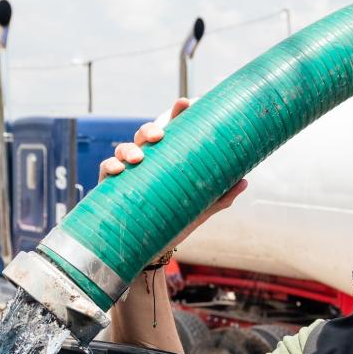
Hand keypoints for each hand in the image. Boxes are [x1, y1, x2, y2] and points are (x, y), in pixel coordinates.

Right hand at [98, 97, 247, 248]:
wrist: (152, 250)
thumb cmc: (176, 222)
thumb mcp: (201, 209)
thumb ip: (221, 196)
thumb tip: (245, 181)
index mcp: (168, 160)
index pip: (173, 131)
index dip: (178, 114)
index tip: (185, 103)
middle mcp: (148, 161)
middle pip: (146, 135)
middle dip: (150, 130)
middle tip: (160, 135)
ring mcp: (129, 173)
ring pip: (125, 148)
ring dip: (129, 149)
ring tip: (138, 158)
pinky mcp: (112, 187)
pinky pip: (107, 169)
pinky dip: (111, 166)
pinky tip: (119, 170)